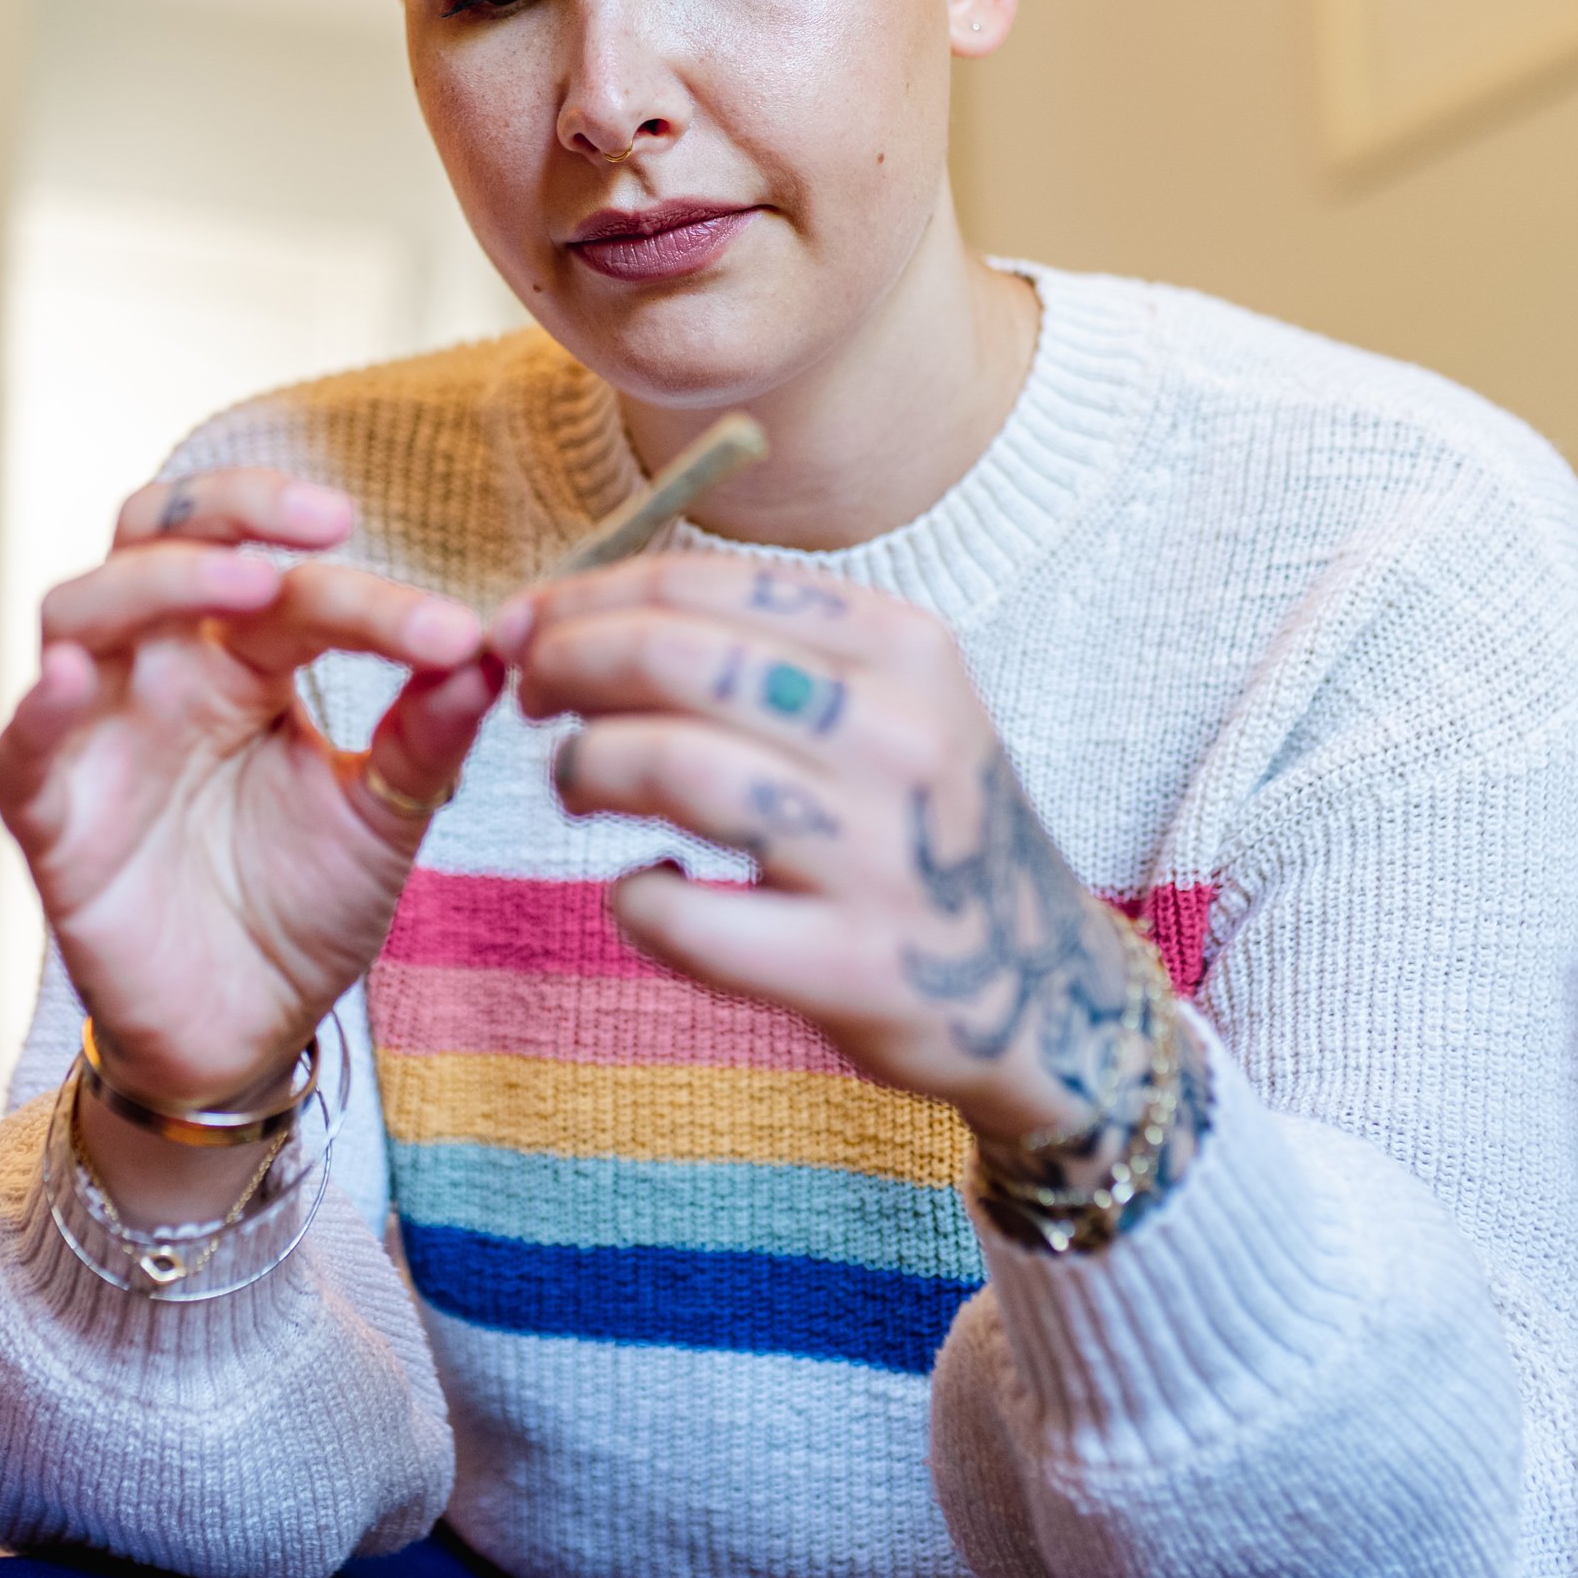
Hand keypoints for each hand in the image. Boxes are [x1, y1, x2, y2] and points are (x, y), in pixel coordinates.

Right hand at [0, 467, 499, 1191]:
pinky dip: (40, 707)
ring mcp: (97, 736)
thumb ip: (428, 737)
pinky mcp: (48, 816)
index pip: (292, 587)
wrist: (248, 1032)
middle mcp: (160, 676)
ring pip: (78, 609)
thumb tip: (491, 653)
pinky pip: (22, 749)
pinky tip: (72, 678)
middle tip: (330, 525)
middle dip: (234, 508)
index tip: (456, 638)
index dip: (374, 599)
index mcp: (244, 665)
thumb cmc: (303, 908)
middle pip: (157, 536)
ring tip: (247, 587)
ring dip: (156, 582)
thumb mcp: (383, 817)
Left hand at [494, 552, 1142, 1162]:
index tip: (526, 627)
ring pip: (669, 766)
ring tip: (577, 786)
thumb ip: (760, 652)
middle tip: (530, 698)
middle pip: (673, 659)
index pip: (705, 585)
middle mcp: (898, 733)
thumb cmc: (922, 832)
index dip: (587, 598)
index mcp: (904, 647)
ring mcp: (877, 851)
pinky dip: (632, 899)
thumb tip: (571, 616)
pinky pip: (682, 915)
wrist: (1051, 992)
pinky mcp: (849, 964)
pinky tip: (645, 891)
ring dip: (584, 769)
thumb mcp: (891, 706)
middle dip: (566, 665)